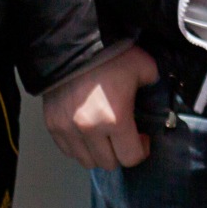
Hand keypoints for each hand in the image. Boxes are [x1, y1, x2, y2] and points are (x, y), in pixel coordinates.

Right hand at [41, 44, 160, 170]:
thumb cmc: (110, 55)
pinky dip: (79, 147)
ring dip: (98, 153)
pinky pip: (67, 150)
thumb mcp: (144, 67)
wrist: (73, 44)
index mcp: (115, 119)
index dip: (141, 150)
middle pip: (108, 163)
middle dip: (120, 153)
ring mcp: (68, 129)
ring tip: (104, 136)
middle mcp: (89, 129)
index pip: (130, 157)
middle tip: (123, 137)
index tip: (142, 139)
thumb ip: (153, 85)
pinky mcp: (52, 124)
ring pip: (86, 161)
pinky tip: (87, 133)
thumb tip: (153, 92)